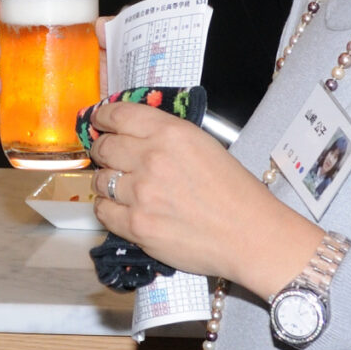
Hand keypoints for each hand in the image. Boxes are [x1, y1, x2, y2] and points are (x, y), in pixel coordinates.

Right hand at [0, 0, 116, 133]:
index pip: (21, 21)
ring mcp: (37, 95)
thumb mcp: (119, 48)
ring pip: (0, 86)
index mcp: (55, 40)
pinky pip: (9, 121)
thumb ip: (111, 33)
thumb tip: (101, 25)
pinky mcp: (38, 123)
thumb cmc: (122, 76)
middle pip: (2, 53)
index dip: (1, 14)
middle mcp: (41, 66)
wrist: (132, 114)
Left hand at [88, 99, 322, 302]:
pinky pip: (103, 211)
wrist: (250, 234)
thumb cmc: (235, 192)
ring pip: (100, 180)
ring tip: (123, 187)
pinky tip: (122, 208)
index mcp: (170, 133)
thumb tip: (133, 134)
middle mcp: (151, 158)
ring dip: (107, 182)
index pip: (119, 115)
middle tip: (109, 157)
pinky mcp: (137, 225)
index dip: (103, 117)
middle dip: (103, 151)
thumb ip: (166, 136)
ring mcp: (141, 193)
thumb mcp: (204, 145)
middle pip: (104, 147)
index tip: (100, 122)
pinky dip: (108, 208)